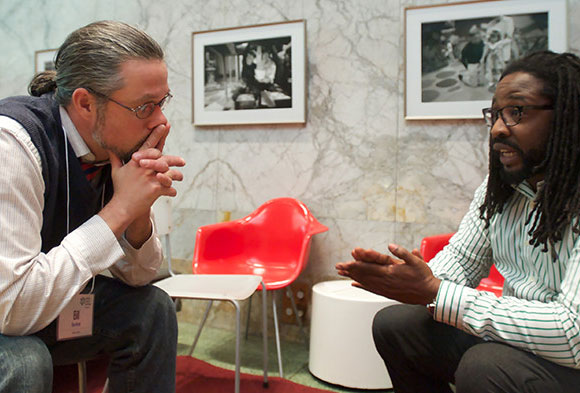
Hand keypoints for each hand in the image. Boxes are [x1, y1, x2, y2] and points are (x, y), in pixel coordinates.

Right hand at [98, 124, 184, 238]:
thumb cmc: (120, 189)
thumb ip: (115, 158)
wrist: (122, 207)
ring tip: (179, 178)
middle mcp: (144, 168)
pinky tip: (171, 192)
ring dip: (176, 176)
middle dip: (175, 160)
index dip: (157, 134)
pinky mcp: (155, 190)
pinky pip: (170, 188)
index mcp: (136, 162)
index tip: (164, 125)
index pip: (149, 145)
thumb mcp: (116, 172)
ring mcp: (150, 178)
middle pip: (164, 160)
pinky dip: (172, 191)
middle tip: (182, 161)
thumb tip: (109, 148)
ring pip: (170, 174)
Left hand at [335, 244, 439, 304]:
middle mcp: (385, 281)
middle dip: (350, 270)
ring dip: (353, 277)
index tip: (346, 261)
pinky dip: (362, 286)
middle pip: (364, 274)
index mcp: (390, 272)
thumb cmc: (424, 277)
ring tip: (343, 273)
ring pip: (366, 282)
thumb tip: (391, 245)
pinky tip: (354, 284)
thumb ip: (403, 252)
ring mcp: (385, 288)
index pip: (369, 267)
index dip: (356, 264)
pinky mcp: (387, 293)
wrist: (429, 294)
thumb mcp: (416, 261)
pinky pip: (371, 289)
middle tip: (338, 266)